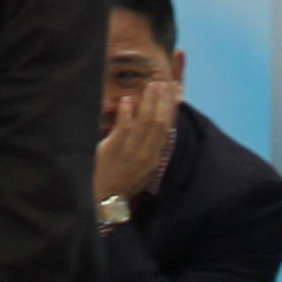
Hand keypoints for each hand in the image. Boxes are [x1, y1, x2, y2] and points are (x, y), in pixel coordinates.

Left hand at [94, 75, 179, 213]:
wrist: (110, 198)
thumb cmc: (129, 179)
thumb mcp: (147, 165)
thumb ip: (151, 144)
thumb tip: (157, 121)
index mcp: (155, 157)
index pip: (165, 128)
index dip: (169, 109)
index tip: (170, 94)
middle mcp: (146, 153)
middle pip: (157, 122)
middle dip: (160, 101)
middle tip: (160, 84)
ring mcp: (130, 151)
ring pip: (143, 122)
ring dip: (147, 102)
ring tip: (150, 86)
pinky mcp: (113, 149)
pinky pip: (122, 127)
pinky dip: (126, 112)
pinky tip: (127, 100)